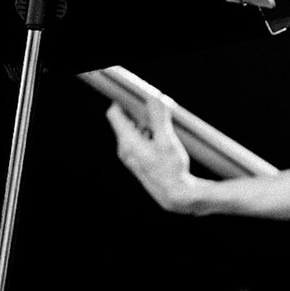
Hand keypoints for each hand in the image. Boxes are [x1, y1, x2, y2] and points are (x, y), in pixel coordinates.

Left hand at [107, 93, 202, 213]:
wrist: (174, 194)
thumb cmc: (170, 169)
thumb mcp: (167, 141)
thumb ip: (159, 118)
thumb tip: (154, 98)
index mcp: (128, 141)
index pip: (115, 114)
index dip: (123, 101)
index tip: (138, 96)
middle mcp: (124, 148)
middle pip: (124, 121)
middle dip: (138, 111)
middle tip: (156, 108)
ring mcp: (129, 156)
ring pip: (132, 131)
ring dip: (144, 123)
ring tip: (163, 125)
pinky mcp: (137, 161)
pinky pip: (137, 141)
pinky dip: (147, 134)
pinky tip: (162, 139)